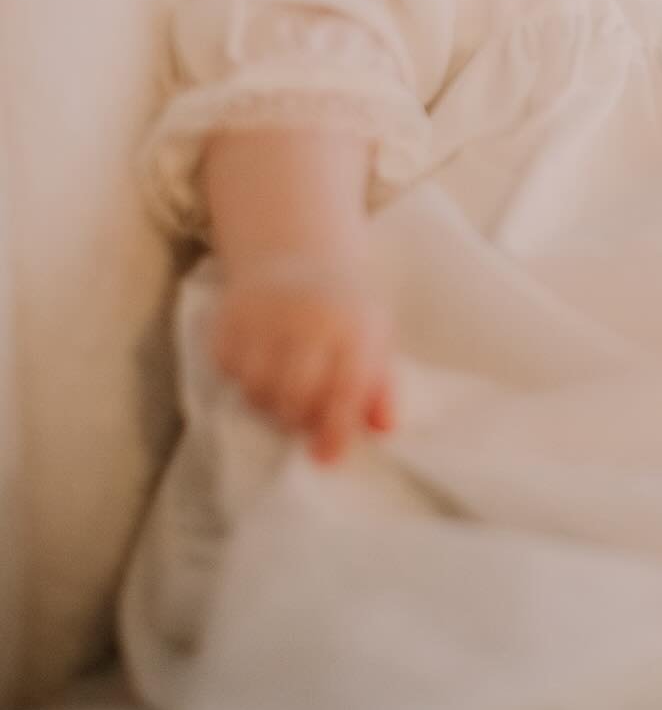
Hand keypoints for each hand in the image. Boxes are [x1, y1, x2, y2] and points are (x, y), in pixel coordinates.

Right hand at [210, 256, 394, 463]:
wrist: (297, 251)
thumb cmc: (344, 309)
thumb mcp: (375, 339)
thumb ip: (381, 386)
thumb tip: (384, 428)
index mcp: (354, 325)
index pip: (345, 388)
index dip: (336, 428)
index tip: (328, 457)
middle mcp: (308, 317)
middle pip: (295, 396)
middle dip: (300, 419)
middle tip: (306, 417)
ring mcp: (263, 315)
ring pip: (256, 390)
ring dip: (269, 403)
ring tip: (284, 388)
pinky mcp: (228, 317)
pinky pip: (228, 371)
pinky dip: (242, 378)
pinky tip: (259, 362)